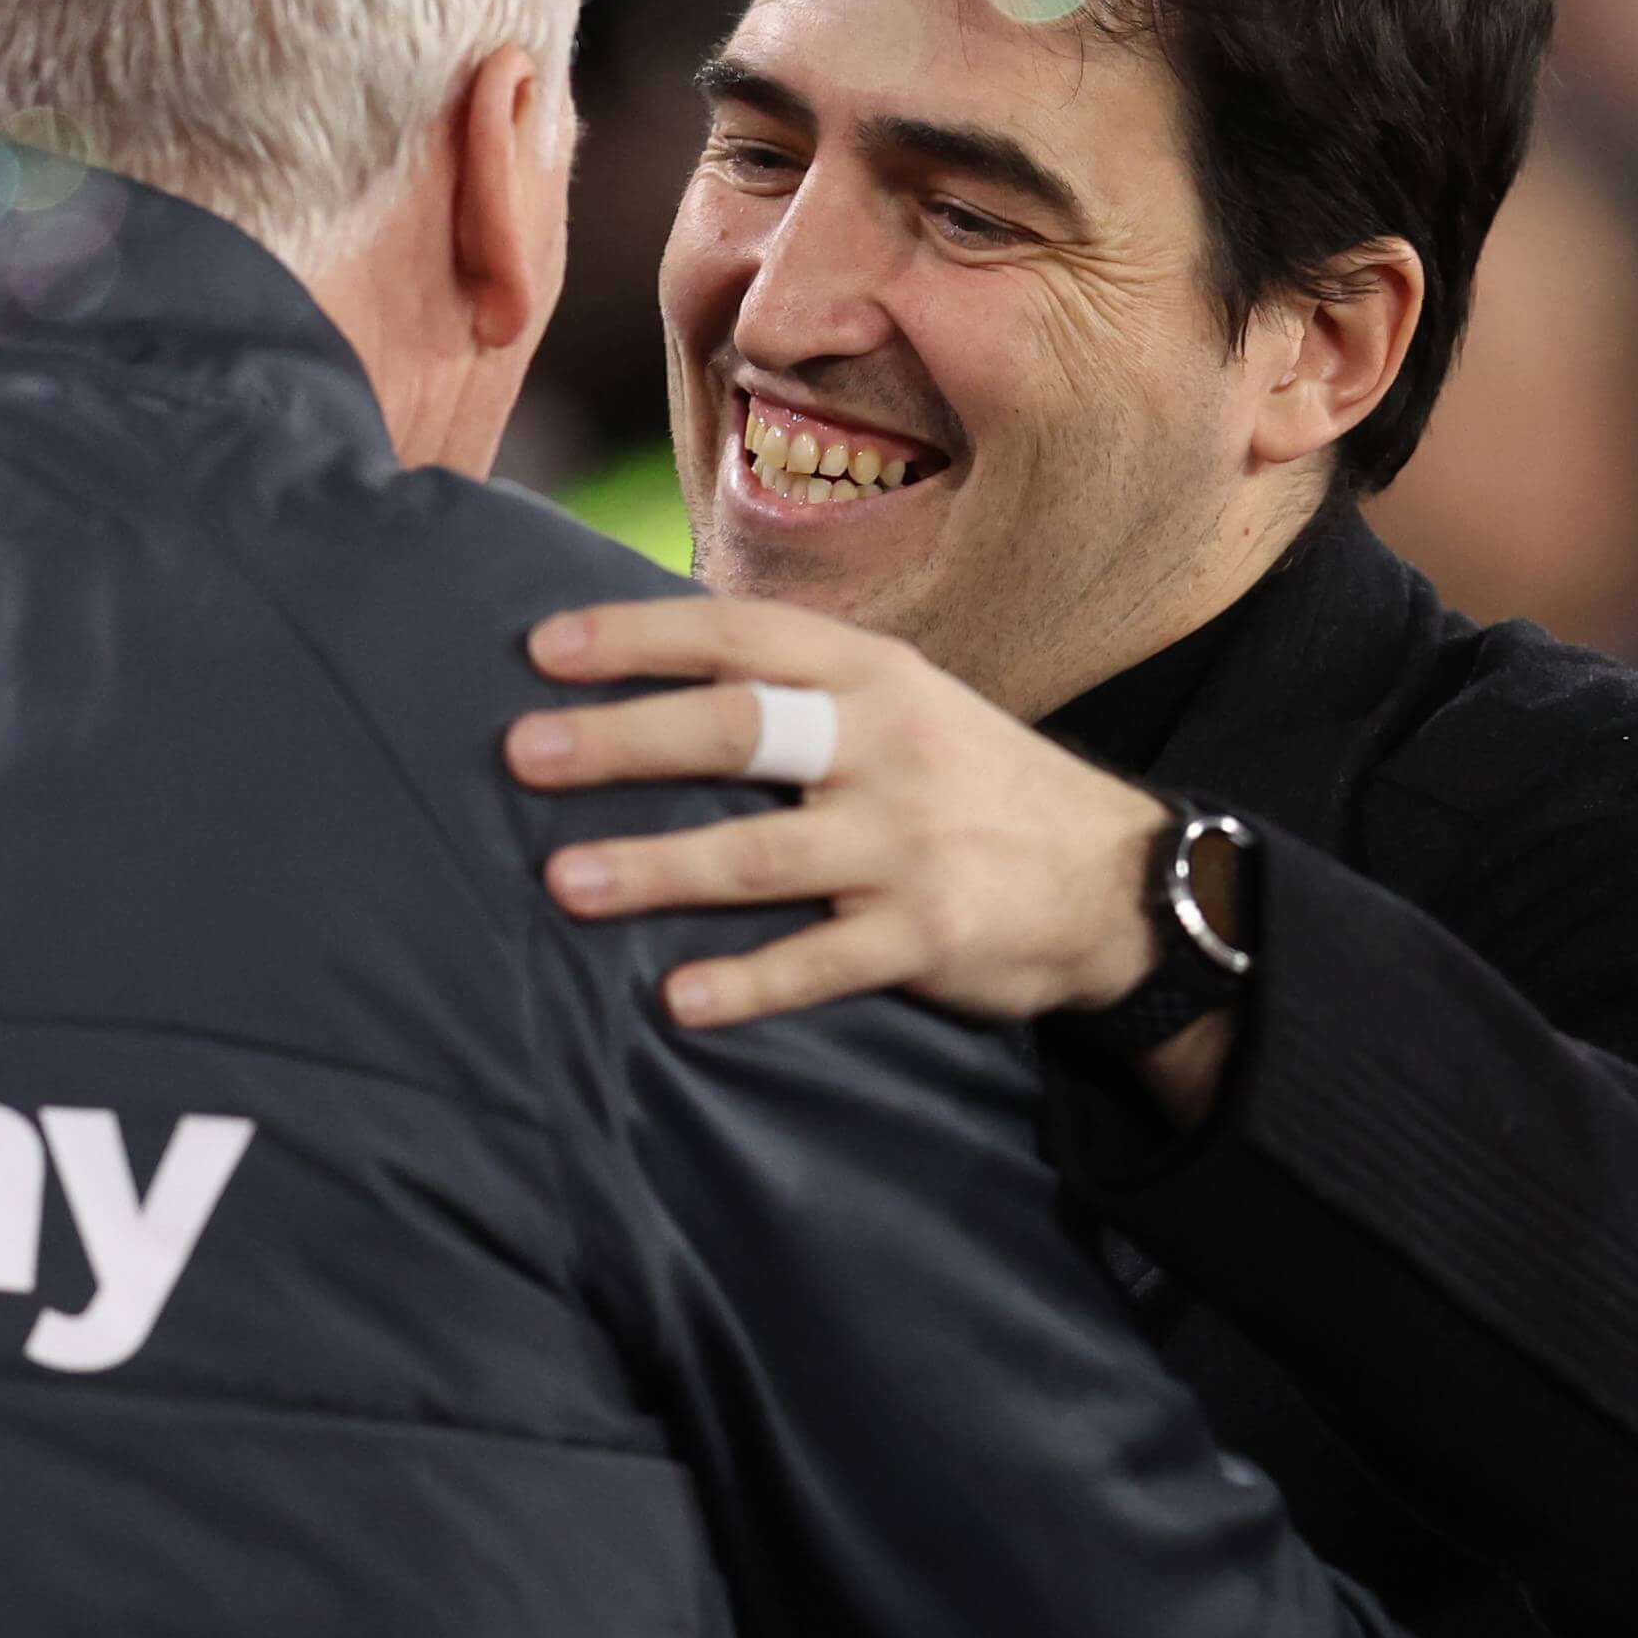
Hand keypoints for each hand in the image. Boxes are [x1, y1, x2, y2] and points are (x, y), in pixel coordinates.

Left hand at [508, 599, 1174, 1033]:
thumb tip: (652, 675)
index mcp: (871, 674)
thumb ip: (797, 690)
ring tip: (565, 883)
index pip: (739, 636)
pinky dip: (749, 984)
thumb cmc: (970, 783)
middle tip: (523, 754)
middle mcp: (886, 745)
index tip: (542, 650)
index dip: (638, 638)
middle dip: (622, 742)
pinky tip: (678, 1002)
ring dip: (656, 867)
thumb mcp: (903, 703)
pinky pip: (821, 964)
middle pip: (738, 729)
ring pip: (761, 854)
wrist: (1114, 878)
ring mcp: (907, 843)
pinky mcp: (926, 935)